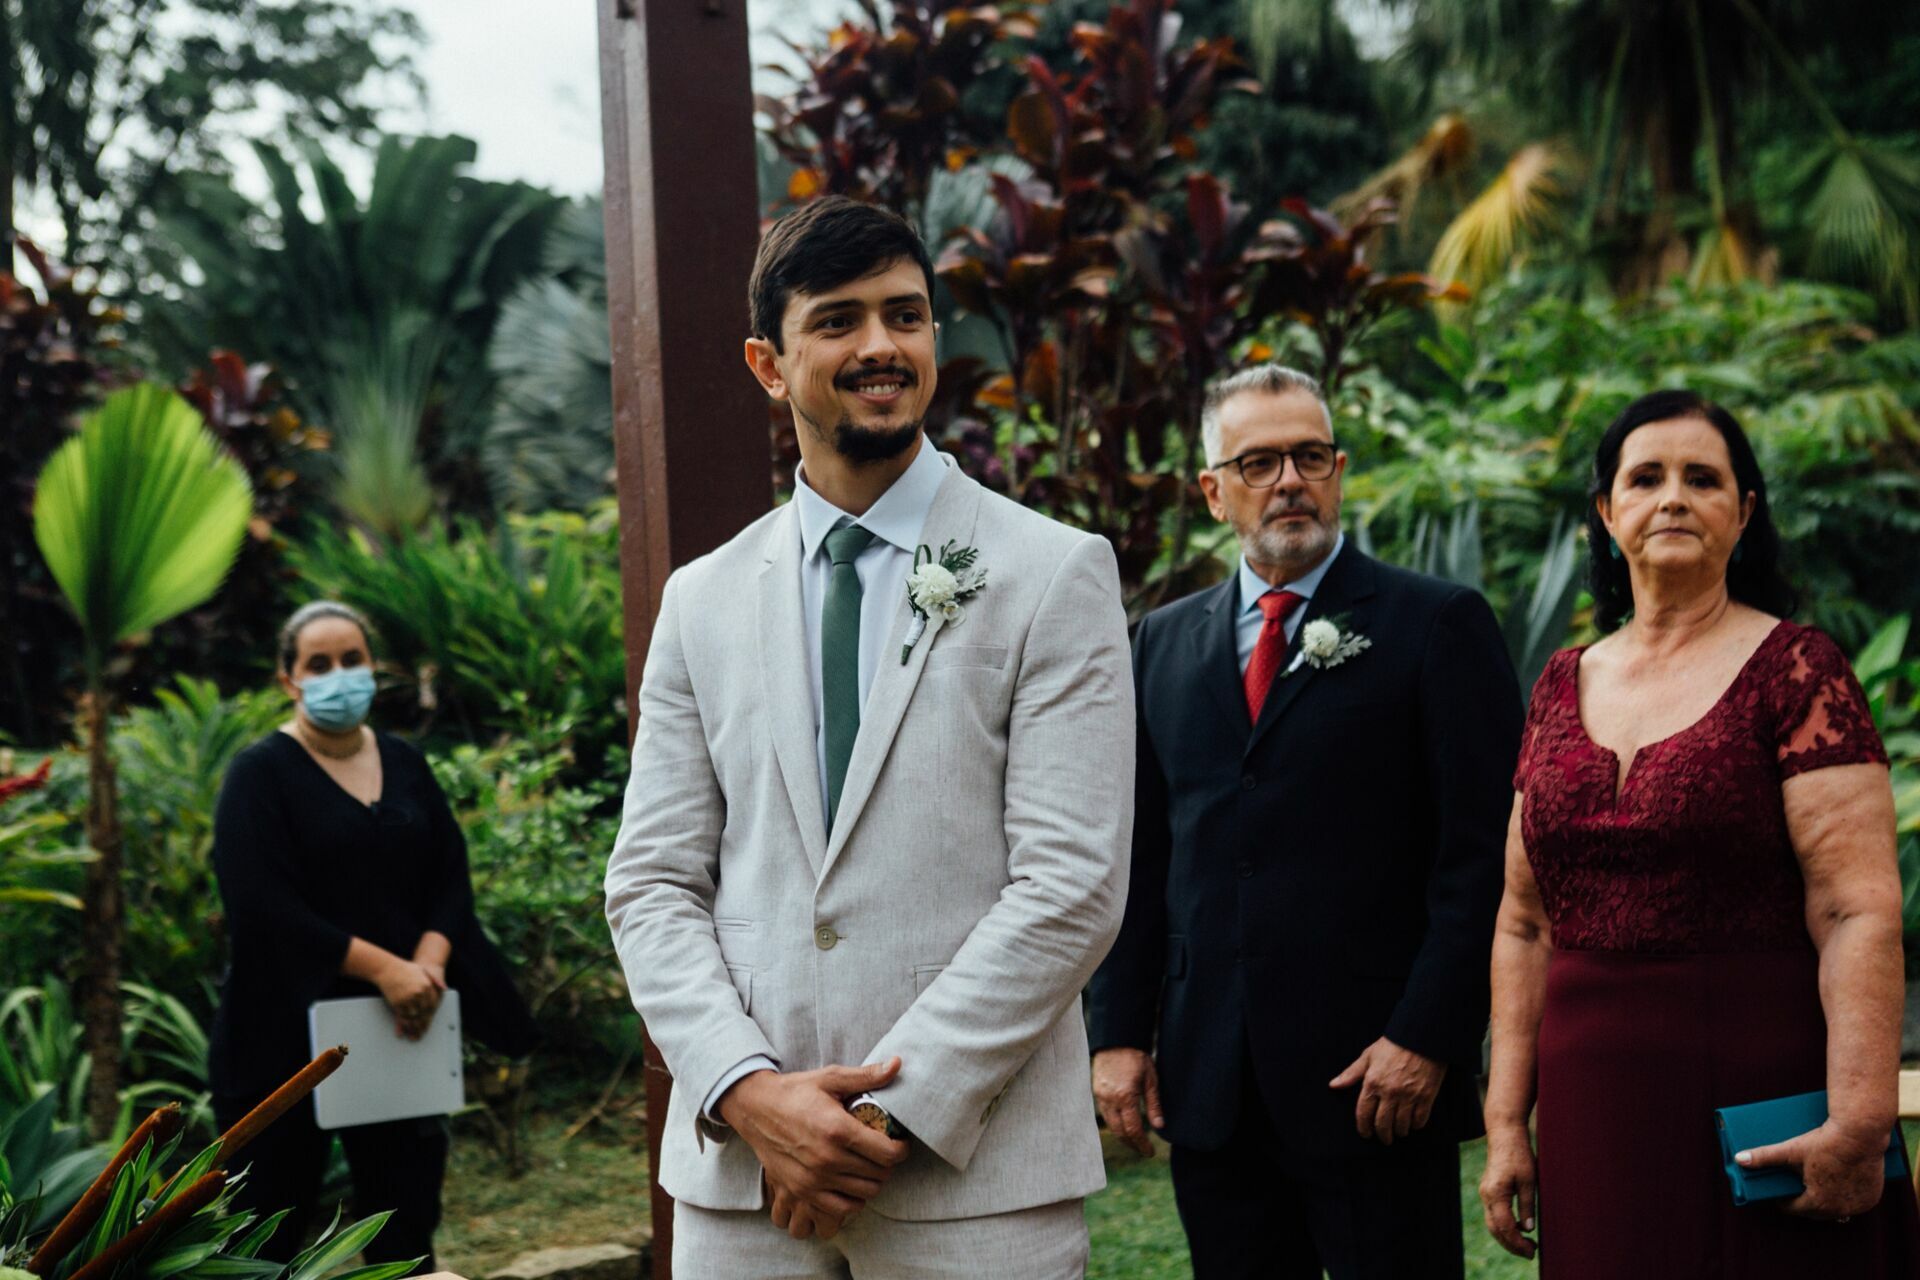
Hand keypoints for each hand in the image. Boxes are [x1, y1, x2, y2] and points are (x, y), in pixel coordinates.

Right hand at [376, 958, 443, 1039]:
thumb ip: (434, 980)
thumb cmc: (406, 969)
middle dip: (422, 1025)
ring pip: (413, 1017)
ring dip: (413, 1028)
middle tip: (422, 1034)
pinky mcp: (397, 1002)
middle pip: (423, 1013)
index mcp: (426, 986)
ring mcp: (407, 998)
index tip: (429, 1023)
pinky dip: (403, 1024)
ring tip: (414, 1036)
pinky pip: (402, 1016)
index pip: (431, 1005)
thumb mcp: (423, 971)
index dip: (430, 1016)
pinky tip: (404, 1030)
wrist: (388, 969)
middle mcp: (418, 993)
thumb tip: (444, 989)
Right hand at [719, 1057, 909, 1238]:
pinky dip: (853, 1200)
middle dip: (888, 1164)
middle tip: (884, 1151)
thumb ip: (866, 1076)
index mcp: (838, 1129)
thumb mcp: (830, 1078)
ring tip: (870, 1166)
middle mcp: (827, 1158)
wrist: (755, 1109)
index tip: (900, 1143)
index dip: (901, 1149)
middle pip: (879, 1175)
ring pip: (864, 1193)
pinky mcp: (801, 1191)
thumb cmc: (795, 1091)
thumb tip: (897, 1064)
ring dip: (873, 1181)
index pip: (888, 1153)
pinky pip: (841, 1209)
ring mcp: (813, 1179)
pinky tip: (852, 1184)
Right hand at [1091, 1048, 1163, 1155]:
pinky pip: (1104, 1114)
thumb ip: (1154, 1104)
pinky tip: (1123, 1124)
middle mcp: (1110, 1099)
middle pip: (1119, 1132)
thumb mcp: (1151, 1079)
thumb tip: (1159, 1127)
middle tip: (1143, 1149)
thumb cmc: (1137, 1057)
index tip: (1150, 1152)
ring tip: (1135, 1140)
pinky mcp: (1096, 1091)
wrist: (1116, 1039)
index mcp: (1125, 1097)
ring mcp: (1100, 1096)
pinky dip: (1114, 1123)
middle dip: (1132, 1144)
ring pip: (1110, 1124)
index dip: (1142, 1144)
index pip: (1133, 1129)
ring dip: (1122, 1135)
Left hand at [1328, 1036, 1445, 1143]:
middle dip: (1382, 1135)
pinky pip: (1420, 1120)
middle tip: (1384, 1139)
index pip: (1363, 1113)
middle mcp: (1389, 1092)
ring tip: (1399, 1132)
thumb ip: (1351, 1074)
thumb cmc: (1392, 1045)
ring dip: (1399, 1132)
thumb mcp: (1368, 1056)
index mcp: (1372, 1083)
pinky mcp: (1426, 1096)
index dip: (1363, 1128)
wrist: (1420, 1037)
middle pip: (1383, 1124)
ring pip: (1402, 1125)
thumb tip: (1333, 1085)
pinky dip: (1416, 1125)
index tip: (1365, 1134)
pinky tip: (1413, 1124)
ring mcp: (1408, 1096)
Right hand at [1477, 1123, 1538, 1258]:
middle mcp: (1486, 1195)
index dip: (1518, 1242)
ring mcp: (1485, 1193)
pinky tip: (1519, 1228)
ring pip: (1492, 1224)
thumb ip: (1527, 1205)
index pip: (1505, 1226)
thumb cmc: (1519, 1154)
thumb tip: (1528, 1229)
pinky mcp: (1488, 1191)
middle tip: (1531, 1253)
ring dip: (1508, 1237)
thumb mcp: (1529, 1180)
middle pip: (1495, 1229)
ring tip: (1526, 1245)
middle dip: (1511, 1245)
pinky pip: (1493, 1215)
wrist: (1505, 1134)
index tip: (1532, 1251)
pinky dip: (1504, 1227)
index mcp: (1496, 1193)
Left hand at [1736, 1118, 1888, 1220]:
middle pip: (1816, 1211)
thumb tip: (1739, 1159)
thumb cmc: (1824, 1142)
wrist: (1860, 1133)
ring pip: (1837, 1209)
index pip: (1794, 1209)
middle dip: (1804, 1201)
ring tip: (1815, 1186)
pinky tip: (1837, 1189)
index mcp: (1818, 1203)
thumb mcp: (1790, 1150)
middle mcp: (1840, 1210)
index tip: (1779, 1192)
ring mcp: (1859, 1206)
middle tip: (1796, 1186)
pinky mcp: (1872, 1198)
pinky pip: (1855, 1203)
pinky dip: (1846, 1198)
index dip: (1784, 1200)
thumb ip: (1764, 1157)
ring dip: (1826, 1201)